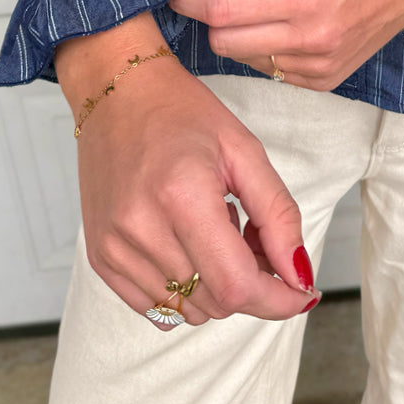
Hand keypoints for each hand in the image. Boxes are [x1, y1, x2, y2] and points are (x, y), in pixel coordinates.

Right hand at [73, 54, 320, 330]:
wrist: (118, 92)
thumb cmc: (182, 113)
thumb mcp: (244, 150)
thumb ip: (278, 214)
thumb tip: (300, 274)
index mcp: (182, 195)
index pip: (235, 285)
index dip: (277, 299)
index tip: (302, 292)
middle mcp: (140, 229)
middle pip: (215, 302)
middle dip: (252, 283)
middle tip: (256, 237)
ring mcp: (113, 248)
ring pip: (189, 310)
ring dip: (217, 285)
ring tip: (217, 230)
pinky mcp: (100, 258)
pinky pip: (156, 308)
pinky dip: (185, 291)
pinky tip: (189, 245)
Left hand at [165, 0, 403, 89]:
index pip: (221, 10)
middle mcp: (310, 39)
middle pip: (223, 41)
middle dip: (220, 13)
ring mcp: (318, 67)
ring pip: (244, 58)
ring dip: (246, 30)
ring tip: (278, 3)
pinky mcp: (323, 83)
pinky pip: (269, 71)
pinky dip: (268, 48)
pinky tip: (293, 24)